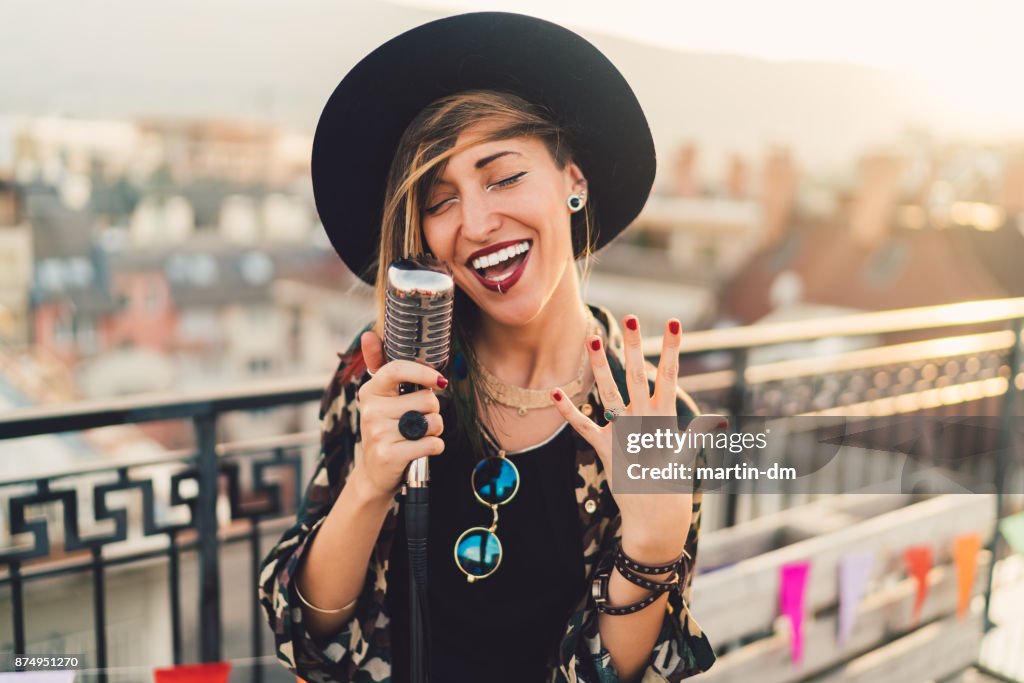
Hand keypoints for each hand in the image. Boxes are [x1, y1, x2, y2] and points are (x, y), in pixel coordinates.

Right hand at [352, 331, 446, 500]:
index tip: (439, 381)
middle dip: (433, 411)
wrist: (375, 473)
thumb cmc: (386, 429)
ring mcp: (379, 433)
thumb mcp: (381, 398)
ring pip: (433, 422)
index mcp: (370, 391)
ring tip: (416, 435)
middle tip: (417, 420)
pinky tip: (420, 449)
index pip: (398, 370)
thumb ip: (379, 364)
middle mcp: (371, 410)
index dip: (423, 373)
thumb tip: (368, 334)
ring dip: (434, 430)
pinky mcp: (390, 455)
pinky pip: (432, 443)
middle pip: (427, 400)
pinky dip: (434, 447)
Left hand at [551, 315, 723, 559]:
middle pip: (639, 375)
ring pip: (610, 392)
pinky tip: (554, 392)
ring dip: (601, 366)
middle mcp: (645, 421)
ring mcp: (624, 434)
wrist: (657, 519)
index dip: (672, 348)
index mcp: (666, 419)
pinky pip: (584, 427)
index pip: (670, 376)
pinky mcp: (606, 450)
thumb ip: (695, 435)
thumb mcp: (686, 456)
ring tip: (593, 339)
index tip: (675, 323)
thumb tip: (715, 422)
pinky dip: (568, 410)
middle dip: (635, 346)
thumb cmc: (673, 488)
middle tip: (631, 318)